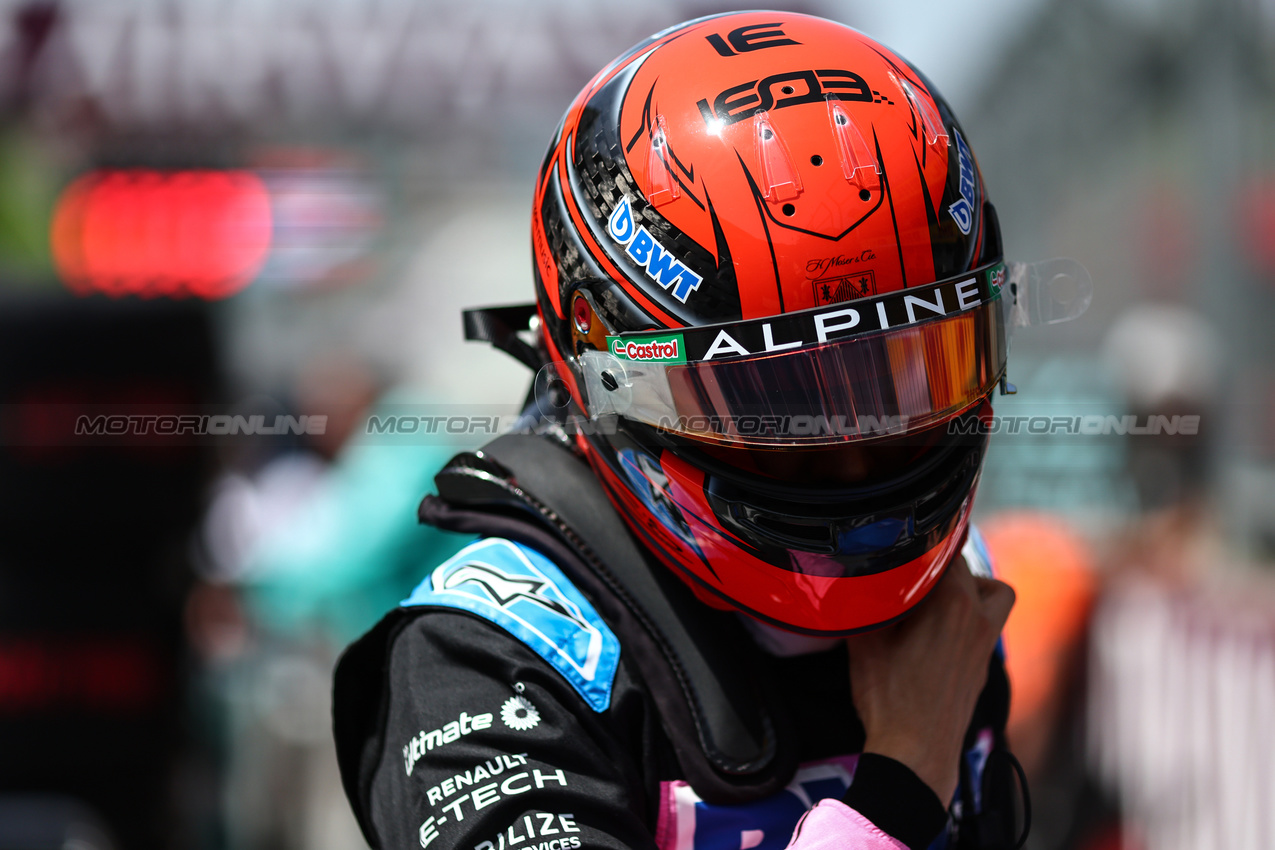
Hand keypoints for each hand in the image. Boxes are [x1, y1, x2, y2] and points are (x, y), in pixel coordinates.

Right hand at [845, 554, 1014, 802]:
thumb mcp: (864, 642)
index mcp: (952, 602)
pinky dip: (968, 618)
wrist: (916, 752)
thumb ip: (866, 602)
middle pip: (968, 568)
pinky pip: (985, 624)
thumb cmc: (890, 697)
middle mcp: (978, 617)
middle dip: (939, 566)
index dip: (919, 545)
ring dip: (971, 588)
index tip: (899, 546)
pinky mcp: (983, 666)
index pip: (944, 549)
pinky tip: (935, 633)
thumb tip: (853, 580)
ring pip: (995, 594)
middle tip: (907, 576)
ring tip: (935, 599)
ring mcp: (985, 643)